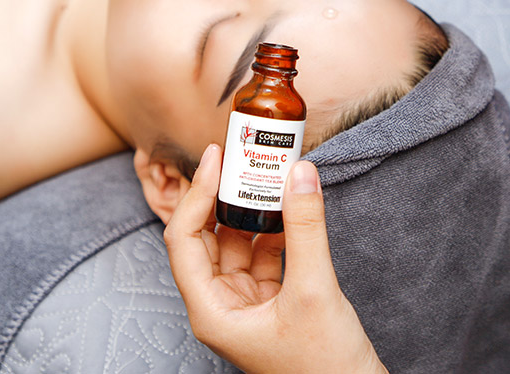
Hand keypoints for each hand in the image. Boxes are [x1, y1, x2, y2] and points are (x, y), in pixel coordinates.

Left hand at [164, 144, 386, 373]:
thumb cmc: (325, 368)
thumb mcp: (315, 290)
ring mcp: (243, 301)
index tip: (217, 157)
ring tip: (263, 173)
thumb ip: (305, 228)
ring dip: (249, 209)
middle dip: (220, 195)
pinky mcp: (269, 299)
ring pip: (235, 242)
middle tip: (237, 157)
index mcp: (210, 310)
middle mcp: (219, 304)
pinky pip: (261, 253)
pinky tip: (286, 207)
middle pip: (205, 236)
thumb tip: (300, 173)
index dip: (196, 193)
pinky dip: (272, 228)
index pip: (183, 239)